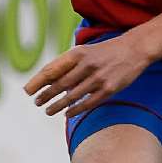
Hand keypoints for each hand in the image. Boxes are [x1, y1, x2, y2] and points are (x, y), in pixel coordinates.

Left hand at [24, 35, 153, 117]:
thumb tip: (49, 81)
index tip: (28, 91)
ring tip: (48, 111)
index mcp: (77, 53)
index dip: (38, 81)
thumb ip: (68, 64)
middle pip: (60, 84)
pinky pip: (89, 102)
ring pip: (72, 96)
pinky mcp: (109, 88)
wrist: (134, 49)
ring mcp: (98, 77)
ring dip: (58, 105)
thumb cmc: (104, 52)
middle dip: (46, 95)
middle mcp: (86, 65)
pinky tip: (67, 113)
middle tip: (36, 103)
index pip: (52, 69)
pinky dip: (76, 109)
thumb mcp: (84, 52)